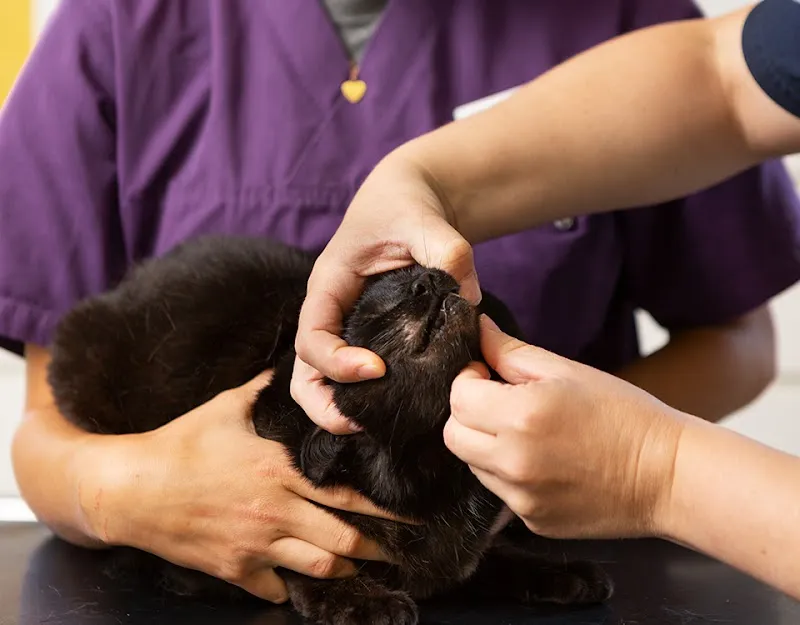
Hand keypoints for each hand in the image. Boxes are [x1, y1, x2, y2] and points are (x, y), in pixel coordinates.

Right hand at [79, 373, 401, 602]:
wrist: (131, 489)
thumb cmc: (181, 443)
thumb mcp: (227, 407)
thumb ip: (264, 389)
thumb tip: (287, 366)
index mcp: (279, 471)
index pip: (347, 495)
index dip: (385, 510)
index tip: (410, 517)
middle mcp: (275, 512)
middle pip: (342, 541)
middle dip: (377, 549)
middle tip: (398, 552)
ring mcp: (255, 545)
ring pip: (317, 569)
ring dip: (343, 570)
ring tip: (360, 567)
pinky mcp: (234, 570)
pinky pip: (275, 589)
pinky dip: (291, 588)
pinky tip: (298, 582)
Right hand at [292, 151, 480, 433]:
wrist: (409, 201)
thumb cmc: (406, 206)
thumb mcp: (424, 219)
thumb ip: (447, 250)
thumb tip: (469, 297)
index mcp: (328, 285)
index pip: (311, 336)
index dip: (336, 362)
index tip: (377, 369)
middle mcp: (329, 313)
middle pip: (305, 374)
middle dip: (326, 406)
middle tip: (364, 423)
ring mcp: (346, 330)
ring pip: (323, 383)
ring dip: (342, 411)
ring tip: (379, 425)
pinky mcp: (367, 339)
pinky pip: (354, 377)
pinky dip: (367, 399)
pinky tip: (402, 406)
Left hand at [444, 316, 686, 538]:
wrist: (669, 476)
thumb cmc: (624, 415)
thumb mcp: (568, 372)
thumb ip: (512, 353)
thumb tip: (479, 329)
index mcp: (521, 417)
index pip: (457, 398)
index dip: (468, 380)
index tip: (487, 376)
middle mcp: (513, 462)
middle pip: (454, 436)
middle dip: (468, 414)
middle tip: (500, 403)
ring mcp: (522, 498)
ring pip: (473, 465)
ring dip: (485, 445)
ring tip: (529, 433)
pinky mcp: (533, 522)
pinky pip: (500, 492)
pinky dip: (510, 475)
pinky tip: (546, 463)